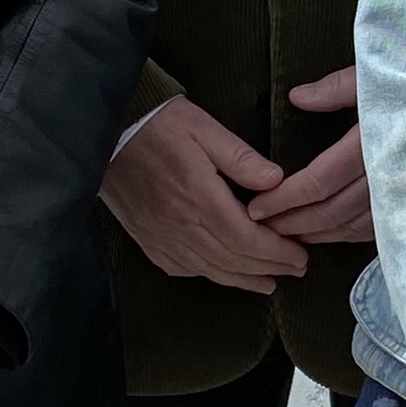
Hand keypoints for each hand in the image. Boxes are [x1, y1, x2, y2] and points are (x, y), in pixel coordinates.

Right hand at [106, 97, 310, 286]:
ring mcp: (160, 236)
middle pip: (233, 259)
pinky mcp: (146, 237)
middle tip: (295, 270)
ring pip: (208, 269)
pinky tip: (221, 274)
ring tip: (268, 283)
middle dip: (269, 268)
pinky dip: (207, 275)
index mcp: (199, 197)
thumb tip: (276, 182)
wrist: (105, 131)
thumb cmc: (158, 124)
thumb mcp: (205, 129)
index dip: (277, 252)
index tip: (300, 256)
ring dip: (242, 279)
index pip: (247, 238)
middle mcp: (179, 225)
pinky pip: (180, 267)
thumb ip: (242, 158)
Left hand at [244, 67, 376, 245]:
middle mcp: (388, 175)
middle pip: (330, 211)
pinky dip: (346, 236)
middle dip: (292, 223)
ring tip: (287, 237)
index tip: (256, 208)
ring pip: (351, 226)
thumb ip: (335, 89)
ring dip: (316, 235)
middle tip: (262, 230)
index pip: (318, 182)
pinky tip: (327, 235)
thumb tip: (296, 98)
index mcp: (372, 143)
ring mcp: (404, 195)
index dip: (284, 199)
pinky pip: (375, 229)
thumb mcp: (376, 74)